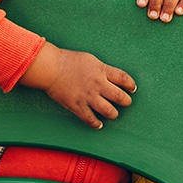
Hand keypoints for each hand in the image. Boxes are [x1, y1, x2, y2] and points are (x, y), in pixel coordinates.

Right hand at [19, 42, 135, 128]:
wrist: (51, 68)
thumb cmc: (68, 61)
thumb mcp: (90, 59)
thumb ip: (102, 69)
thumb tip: (110, 76)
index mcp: (102, 71)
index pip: (124, 79)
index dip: (131, 85)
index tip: (132, 89)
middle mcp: (98, 85)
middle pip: (120, 97)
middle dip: (126, 101)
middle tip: (126, 102)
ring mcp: (88, 97)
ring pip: (109, 111)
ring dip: (114, 114)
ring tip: (113, 113)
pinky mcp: (78, 106)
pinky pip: (91, 120)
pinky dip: (97, 124)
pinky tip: (99, 123)